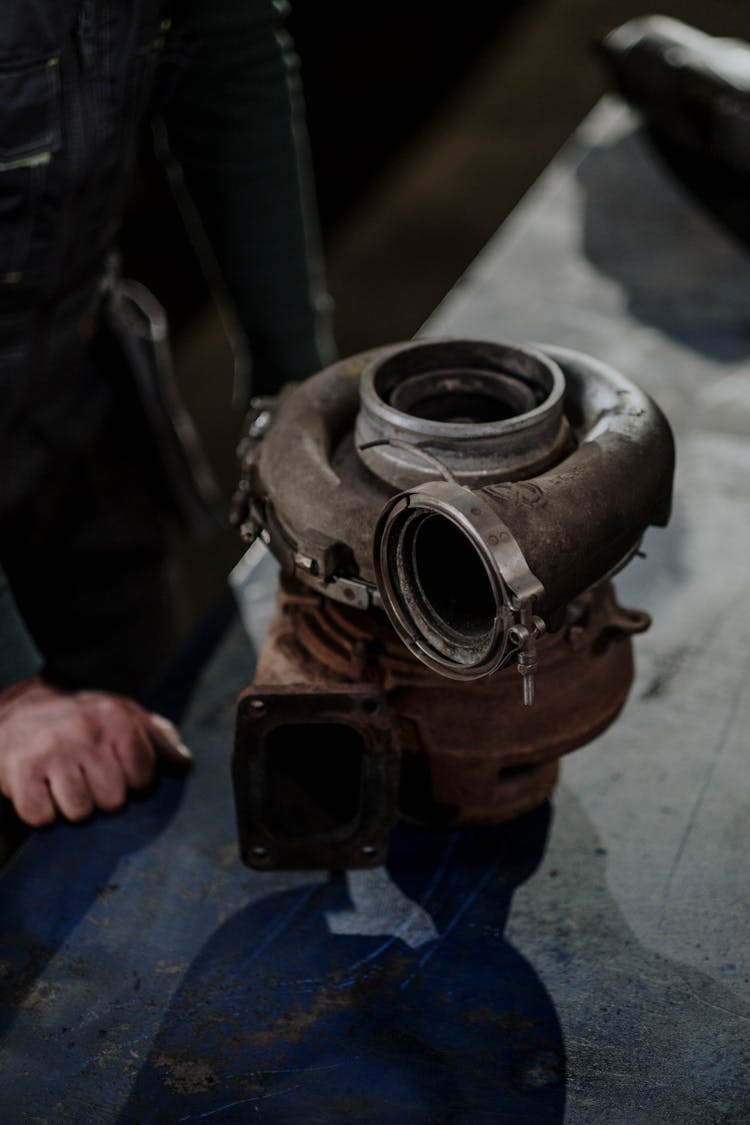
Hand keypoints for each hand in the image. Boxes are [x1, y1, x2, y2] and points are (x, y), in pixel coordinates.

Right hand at [0, 677, 192, 826]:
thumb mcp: (123, 716)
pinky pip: (41, 817)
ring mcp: (52, 751)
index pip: (143, 777)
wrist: (18, 709)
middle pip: (113, 801)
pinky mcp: (21, 770)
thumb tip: (185, 764)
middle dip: (101, 796)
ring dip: (71, 806)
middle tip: (87, 777)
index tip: (118, 771)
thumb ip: (158, 739)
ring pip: (79, 812)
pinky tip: (41, 789)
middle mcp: (86, 732)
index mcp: (117, 718)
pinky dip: (41, 811)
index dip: (133, 783)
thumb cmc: (81, 719)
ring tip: (64, 783)